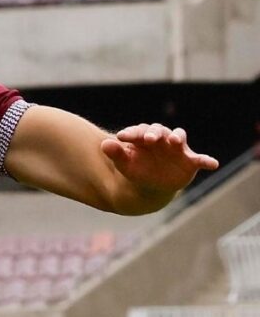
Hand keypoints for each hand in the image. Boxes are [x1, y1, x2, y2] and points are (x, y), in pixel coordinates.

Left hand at [101, 123, 218, 195]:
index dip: (131, 133)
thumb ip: (116, 153)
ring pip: (179, 137)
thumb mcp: (124, 163)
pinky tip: (213, 164)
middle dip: (154, 133)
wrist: (150, 185)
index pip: (138, 131)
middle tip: (149, 139)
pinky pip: (201, 159)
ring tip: (174, 141)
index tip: (122, 137)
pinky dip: (207, 160)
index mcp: (144, 137)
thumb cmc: (136, 170)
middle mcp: (162, 139)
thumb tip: (104, 144)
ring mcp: (177, 149)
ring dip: (177, 137)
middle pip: (159, 130)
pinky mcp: (190, 161)